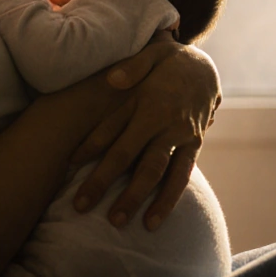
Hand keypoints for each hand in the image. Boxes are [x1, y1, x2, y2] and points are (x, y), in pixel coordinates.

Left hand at [71, 40, 221, 230]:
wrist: (208, 70)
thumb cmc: (170, 62)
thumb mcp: (153, 53)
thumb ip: (132, 67)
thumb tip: (111, 80)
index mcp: (148, 98)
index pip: (112, 126)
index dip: (89, 146)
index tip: (67, 165)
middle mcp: (164, 121)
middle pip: (131, 155)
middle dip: (104, 181)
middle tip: (80, 206)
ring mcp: (180, 136)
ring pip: (156, 172)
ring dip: (135, 198)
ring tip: (116, 222)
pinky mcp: (194, 146)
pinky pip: (181, 176)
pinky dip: (167, 200)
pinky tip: (152, 221)